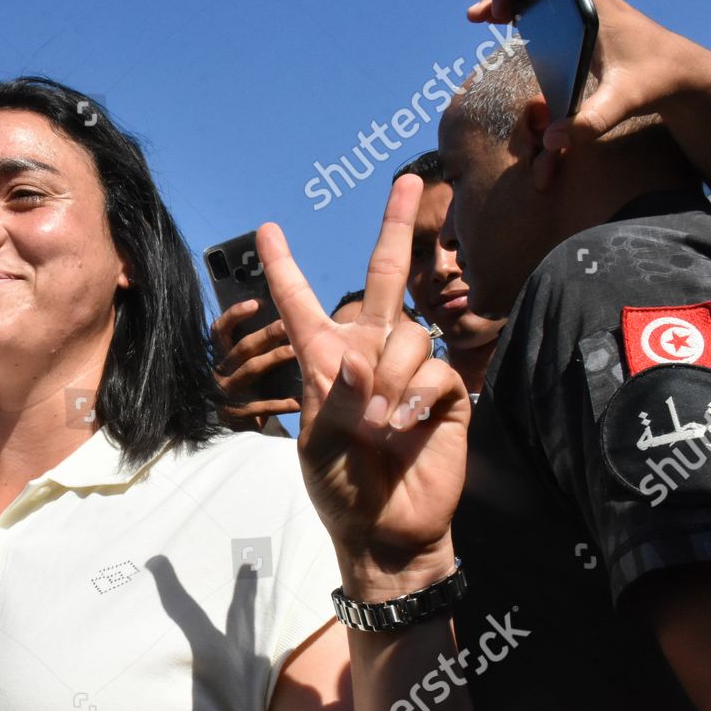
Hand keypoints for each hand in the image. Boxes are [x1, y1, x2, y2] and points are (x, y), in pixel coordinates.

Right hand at [210, 302, 299, 428]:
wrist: (243, 429)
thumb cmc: (253, 388)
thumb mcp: (250, 364)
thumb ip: (259, 346)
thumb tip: (286, 318)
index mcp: (221, 356)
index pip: (220, 330)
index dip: (234, 315)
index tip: (256, 303)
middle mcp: (220, 372)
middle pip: (243, 347)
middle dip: (267, 334)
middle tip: (290, 324)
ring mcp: (227, 393)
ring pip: (252, 368)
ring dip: (276, 357)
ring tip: (298, 351)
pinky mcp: (238, 414)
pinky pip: (263, 404)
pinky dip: (283, 402)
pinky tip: (302, 399)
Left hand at [259, 176, 469, 599]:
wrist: (388, 530)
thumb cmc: (341, 487)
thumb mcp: (319, 442)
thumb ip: (338, 395)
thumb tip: (365, 355)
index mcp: (323, 362)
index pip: (301, 306)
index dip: (285, 269)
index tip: (267, 231)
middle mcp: (368, 355)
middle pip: (381, 279)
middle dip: (395, 227)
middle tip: (408, 179)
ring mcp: (408, 371)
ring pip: (408, 333)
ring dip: (390, 378)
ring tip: (380, 424)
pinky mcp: (444, 392)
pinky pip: (434, 369)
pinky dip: (417, 398)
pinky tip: (407, 427)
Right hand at [467, 0, 708, 152]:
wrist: (684, 74)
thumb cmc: (656, 81)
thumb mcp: (624, 103)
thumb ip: (590, 122)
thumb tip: (551, 140)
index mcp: (596, 11)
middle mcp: (591, 3)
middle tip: (481, 16)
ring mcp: (588, 11)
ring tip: (486, 17)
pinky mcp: (586, 23)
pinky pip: (551, 3)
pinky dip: (527, 6)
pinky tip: (510, 22)